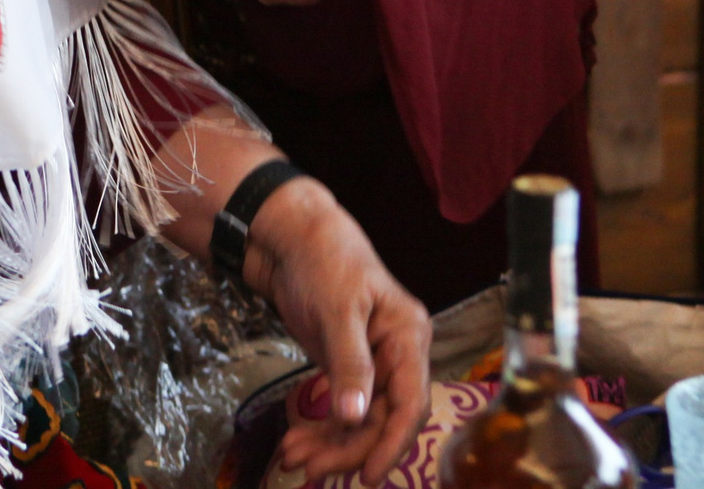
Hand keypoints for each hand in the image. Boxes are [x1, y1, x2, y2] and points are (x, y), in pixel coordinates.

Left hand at [245, 178, 431, 485]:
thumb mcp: (338, 310)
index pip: (411, 403)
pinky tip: (297, 442)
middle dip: (348, 448)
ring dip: (330, 443)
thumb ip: (350, 364)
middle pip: (383, 419)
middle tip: (310, 470)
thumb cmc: (325, 262)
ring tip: (292, 458)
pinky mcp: (349, 368)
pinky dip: (322, 428)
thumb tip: (355, 416)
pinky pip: (343, 409)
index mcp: (409, 337)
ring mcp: (374, 364)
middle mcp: (398, 356)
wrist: (294, 239)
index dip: (392, 443)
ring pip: (360, 420)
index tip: (368, 475)